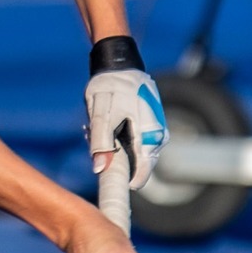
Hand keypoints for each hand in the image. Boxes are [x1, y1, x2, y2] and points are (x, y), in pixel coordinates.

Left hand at [85, 38, 166, 186]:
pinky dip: (121, 140)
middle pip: (137, 164)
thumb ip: (100, 143)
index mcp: (148, 135)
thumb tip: (100, 168)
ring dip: (117, 149)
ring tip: (97, 129)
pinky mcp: (150, 126)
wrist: (120, 64)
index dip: (126, 184)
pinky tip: (107, 126)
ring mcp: (155, 131)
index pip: (142, 173)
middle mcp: (157, 136)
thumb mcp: (101, 114)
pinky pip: (136, 143)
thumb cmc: (110, 87)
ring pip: (136, 153)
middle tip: (94, 146)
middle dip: (116, 161)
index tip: (110, 188)